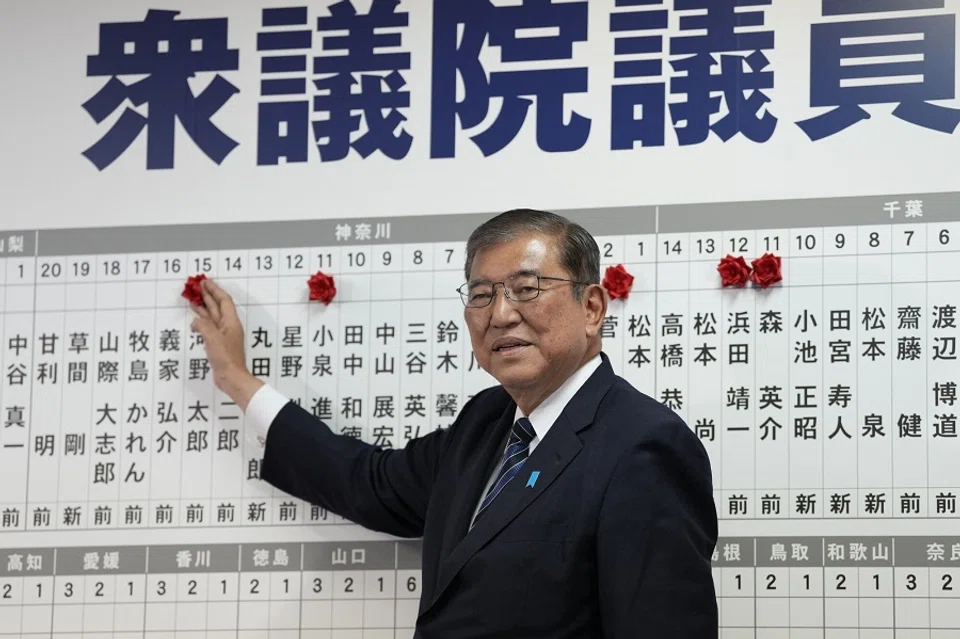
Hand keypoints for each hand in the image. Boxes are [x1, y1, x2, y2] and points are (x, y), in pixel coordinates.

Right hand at [189, 278, 262, 408]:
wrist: (232, 378)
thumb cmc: (226, 358)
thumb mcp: (212, 338)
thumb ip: (203, 325)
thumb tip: (196, 321)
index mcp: (231, 322)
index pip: (223, 300)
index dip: (215, 290)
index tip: (206, 282)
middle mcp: (228, 326)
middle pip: (217, 306)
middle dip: (208, 296)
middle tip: (197, 287)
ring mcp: (223, 335)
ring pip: (212, 317)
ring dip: (203, 308)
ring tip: (192, 300)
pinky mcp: (218, 344)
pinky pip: (209, 328)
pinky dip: (201, 322)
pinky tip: (194, 321)